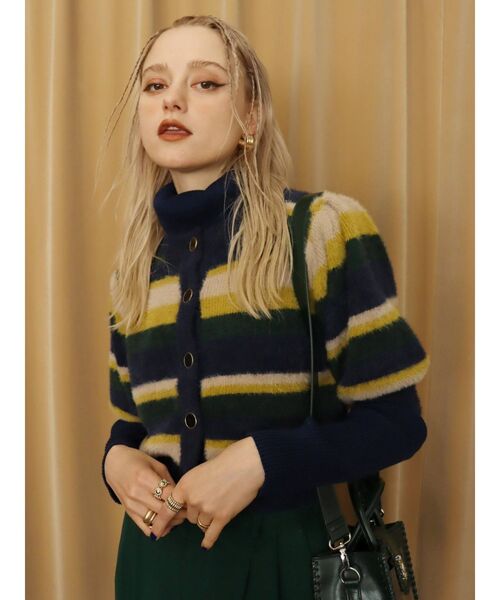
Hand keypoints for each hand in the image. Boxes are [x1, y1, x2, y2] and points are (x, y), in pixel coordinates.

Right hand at [104, 445, 186, 535]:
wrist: (114, 464)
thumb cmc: (137, 460)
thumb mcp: (156, 465)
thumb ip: (168, 481)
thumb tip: (181, 497)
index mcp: (145, 478)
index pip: (168, 495)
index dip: (181, 500)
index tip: (190, 501)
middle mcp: (137, 494)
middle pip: (163, 510)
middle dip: (178, 513)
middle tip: (188, 511)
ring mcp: (131, 505)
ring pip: (155, 522)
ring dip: (169, 523)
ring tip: (178, 518)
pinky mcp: (128, 513)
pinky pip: (144, 528)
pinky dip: (157, 530)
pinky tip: (165, 525)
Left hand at [150, 437, 264, 548]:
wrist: (244, 465)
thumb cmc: (222, 463)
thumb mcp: (198, 472)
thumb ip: (190, 488)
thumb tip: (187, 503)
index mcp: (184, 487)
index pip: (168, 509)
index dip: (160, 522)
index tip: (155, 533)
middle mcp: (192, 500)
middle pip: (188, 517)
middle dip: (195, 512)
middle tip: (209, 499)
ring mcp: (207, 510)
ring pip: (200, 524)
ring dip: (206, 519)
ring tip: (218, 504)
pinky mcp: (222, 517)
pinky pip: (211, 533)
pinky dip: (208, 540)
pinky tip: (205, 546)